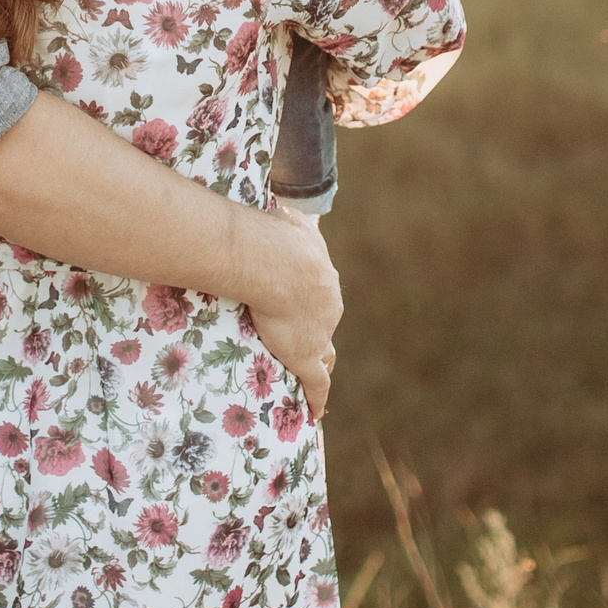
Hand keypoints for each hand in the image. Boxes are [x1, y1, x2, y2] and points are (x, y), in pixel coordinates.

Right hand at [241, 205, 341, 418]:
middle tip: (299, 339)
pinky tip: (315, 413)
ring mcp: (320, 334)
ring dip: (319, 365)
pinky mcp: (307, 357)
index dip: (310, 303)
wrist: (280, 262)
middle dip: (315, 332)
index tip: (300, 306)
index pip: (320, 295)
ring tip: (310, 378)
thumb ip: (288, 215)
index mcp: (323, 278)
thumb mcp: (288, 221)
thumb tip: (282, 194)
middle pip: (324, 324)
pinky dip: (317, 399)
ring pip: (325, 355)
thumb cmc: (277, 236)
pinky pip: (316, 385)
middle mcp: (329, 308)